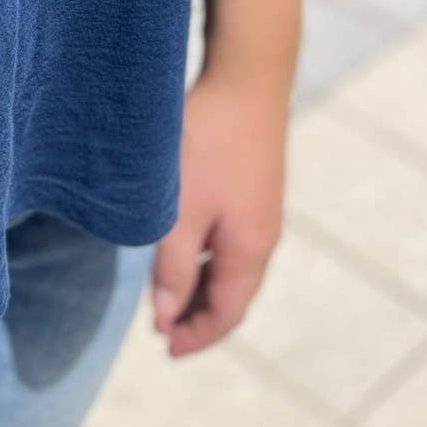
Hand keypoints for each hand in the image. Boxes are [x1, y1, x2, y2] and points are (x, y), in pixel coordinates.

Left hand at [151, 67, 287, 357]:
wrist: (246, 77)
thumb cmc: (209, 143)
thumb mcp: (180, 211)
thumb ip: (171, 267)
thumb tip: (165, 317)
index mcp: (250, 252)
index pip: (226, 314)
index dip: (196, 336)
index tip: (167, 349)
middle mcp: (263, 237)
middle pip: (232, 294)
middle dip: (197, 315)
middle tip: (162, 327)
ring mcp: (262, 210)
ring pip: (230, 265)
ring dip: (200, 283)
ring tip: (166, 291)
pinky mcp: (255, 185)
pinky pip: (232, 238)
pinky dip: (206, 254)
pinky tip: (182, 243)